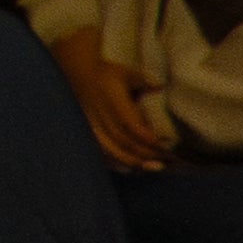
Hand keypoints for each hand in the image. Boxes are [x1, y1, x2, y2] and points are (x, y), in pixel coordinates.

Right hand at [53, 27, 172, 174]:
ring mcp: (92, 126)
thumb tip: (159, 85)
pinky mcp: (87, 132)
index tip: (161, 145)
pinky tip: (128, 169)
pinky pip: (100, 151)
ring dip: (131, 161)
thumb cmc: (106, 74)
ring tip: (151, 168)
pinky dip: (114, 162)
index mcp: (111, 101)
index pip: (129, 124)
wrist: (76, 73)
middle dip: (145, 154)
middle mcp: (101, 116)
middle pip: (123, 141)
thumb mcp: (124, 73)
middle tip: (166, 162)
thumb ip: (142, 79)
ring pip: (111, 150)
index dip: (145, 136)